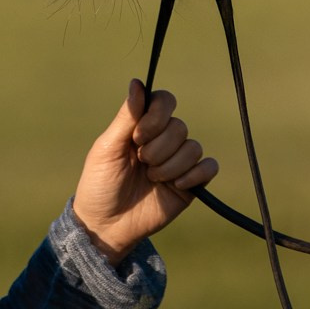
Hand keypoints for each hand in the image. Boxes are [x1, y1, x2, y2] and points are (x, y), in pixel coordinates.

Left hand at [73, 80, 219, 263]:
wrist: (106, 225)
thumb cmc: (100, 185)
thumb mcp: (107, 149)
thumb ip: (126, 117)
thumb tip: (137, 82)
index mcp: (142, 126)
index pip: (165, 101)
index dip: (157, 116)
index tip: (138, 137)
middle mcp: (163, 140)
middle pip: (179, 126)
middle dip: (158, 149)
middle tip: (141, 164)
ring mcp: (178, 162)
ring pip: (193, 147)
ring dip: (171, 165)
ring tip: (152, 179)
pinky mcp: (190, 184)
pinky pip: (209, 167)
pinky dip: (196, 174)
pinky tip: (177, 185)